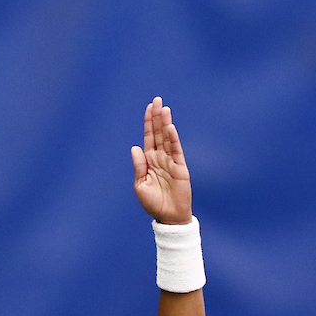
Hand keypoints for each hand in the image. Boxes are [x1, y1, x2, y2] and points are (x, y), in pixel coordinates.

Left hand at [131, 97, 192, 224]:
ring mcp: (171, 161)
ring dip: (166, 123)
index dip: (148, 122)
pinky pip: (176, 150)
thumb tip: (135, 147)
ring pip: (168, 138)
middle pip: (159, 133)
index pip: (149, 137)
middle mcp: (160, 158)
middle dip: (157, 117)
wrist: (168, 216)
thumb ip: (139, 166)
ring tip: (164, 109)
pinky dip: (173, 139)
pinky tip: (170, 128)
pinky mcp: (180, 167)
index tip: (149, 107)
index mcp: (149, 161)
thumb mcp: (140, 185)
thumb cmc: (153, 203)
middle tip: (157, 100)